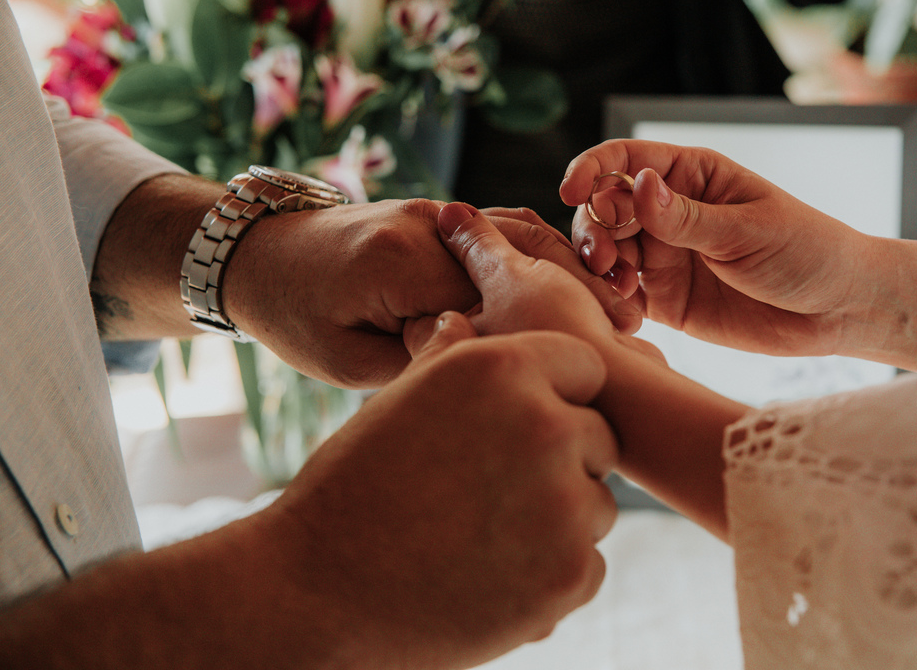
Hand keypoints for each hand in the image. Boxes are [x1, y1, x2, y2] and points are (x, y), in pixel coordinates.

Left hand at [227, 198, 638, 388]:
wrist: (258, 253)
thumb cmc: (295, 316)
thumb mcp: (347, 359)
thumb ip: (419, 359)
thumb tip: (484, 360)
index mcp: (406, 261)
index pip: (499, 298)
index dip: (551, 330)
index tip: (599, 358)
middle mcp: (428, 226)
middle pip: (528, 255)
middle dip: (581, 290)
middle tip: (631, 329)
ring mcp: (434, 214)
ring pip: (524, 233)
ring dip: (572, 266)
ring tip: (617, 304)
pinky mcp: (436, 217)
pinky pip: (503, 225)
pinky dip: (545, 249)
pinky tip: (579, 276)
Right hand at [269, 315, 618, 667]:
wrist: (319, 594)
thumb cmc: (352, 489)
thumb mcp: (398, 401)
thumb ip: (449, 357)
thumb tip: (464, 321)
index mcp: (504, 369)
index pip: (584, 368)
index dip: (559, 395)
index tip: (523, 427)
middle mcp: (546, 425)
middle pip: (597, 437)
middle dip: (561, 461)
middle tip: (495, 492)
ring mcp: (565, 505)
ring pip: (596, 503)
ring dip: (558, 520)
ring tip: (483, 535)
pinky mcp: (569, 574)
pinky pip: (588, 564)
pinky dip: (552, 576)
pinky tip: (491, 576)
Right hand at [559, 139, 868, 356]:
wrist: (839, 309)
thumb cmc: (807, 250)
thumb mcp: (749, 230)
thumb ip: (687, 217)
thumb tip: (635, 185)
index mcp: (690, 176)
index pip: (625, 160)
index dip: (591, 169)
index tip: (573, 190)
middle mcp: (668, 212)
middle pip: (603, 209)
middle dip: (593, 230)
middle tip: (604, 260)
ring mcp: (664, 256)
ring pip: (604, 253)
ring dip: (597, 268)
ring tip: (619, 289)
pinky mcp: (665, 300)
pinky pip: (621, 297)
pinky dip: (612, 304)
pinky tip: (628, 316)